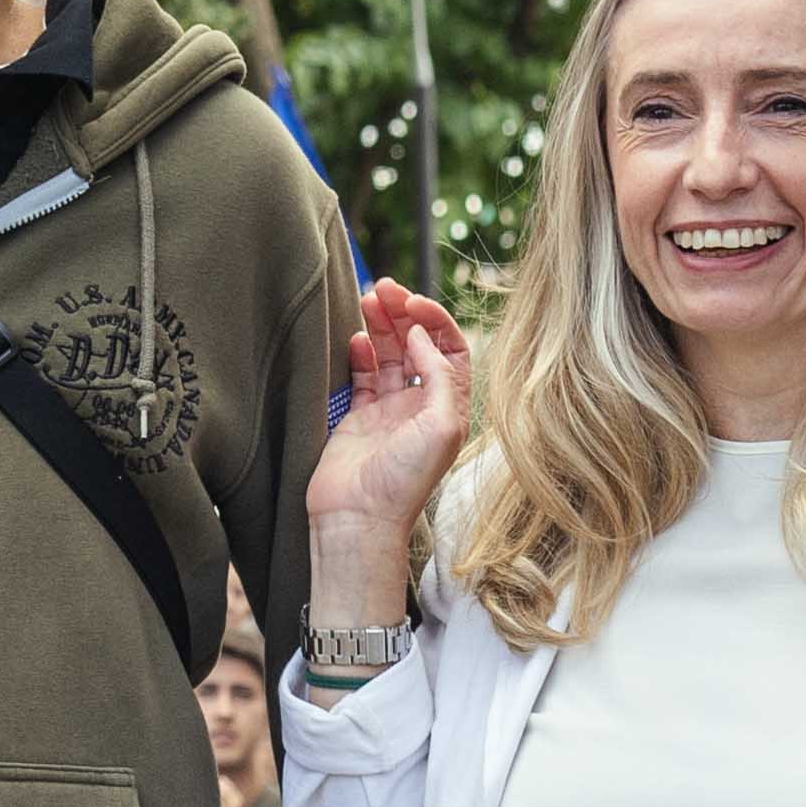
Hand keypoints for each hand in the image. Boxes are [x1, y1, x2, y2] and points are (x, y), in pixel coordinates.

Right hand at [306, 279, 474, 618]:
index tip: (413, 304)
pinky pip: (362, 376)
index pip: (450, 350)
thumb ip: (438, 374)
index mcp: (448, 407)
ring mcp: (388, 412)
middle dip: (404, 313)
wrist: (358, 519)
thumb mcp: (442, 424)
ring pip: (389, 355)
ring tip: (366, 298)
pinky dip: (359, 353)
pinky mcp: (358, 418)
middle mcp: (421, 406)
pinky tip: (355, 337)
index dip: (435, 321)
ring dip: (380, 326)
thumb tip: (421, 335)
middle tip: (384, 287)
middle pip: (417, 346)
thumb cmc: (405, 480)